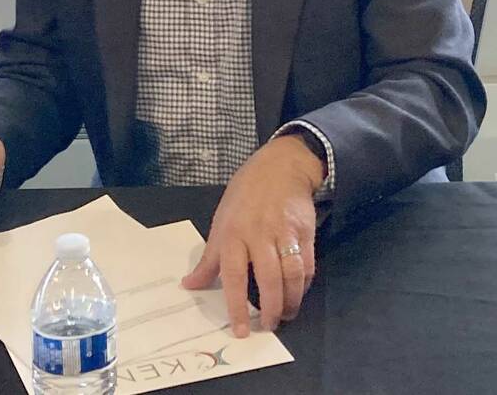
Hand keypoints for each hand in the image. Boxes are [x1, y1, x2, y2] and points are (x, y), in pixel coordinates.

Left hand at [181, 135, 321, 337]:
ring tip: (285, 315)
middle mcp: (259, 234)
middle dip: (270, 309)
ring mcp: (285, 232)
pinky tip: (298, 293)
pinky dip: (304, 284)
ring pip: (292, 274)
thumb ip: (209, 259)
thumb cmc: (244, 197)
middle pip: (268, 279)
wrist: (280, 167)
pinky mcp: (306, 230)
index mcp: (232, 234)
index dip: (236, 305)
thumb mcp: (220, 222)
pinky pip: (308, 264)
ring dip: (290, 300)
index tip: (240, 330)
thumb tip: (189, 285)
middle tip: (268, 326)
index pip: (233, 275)